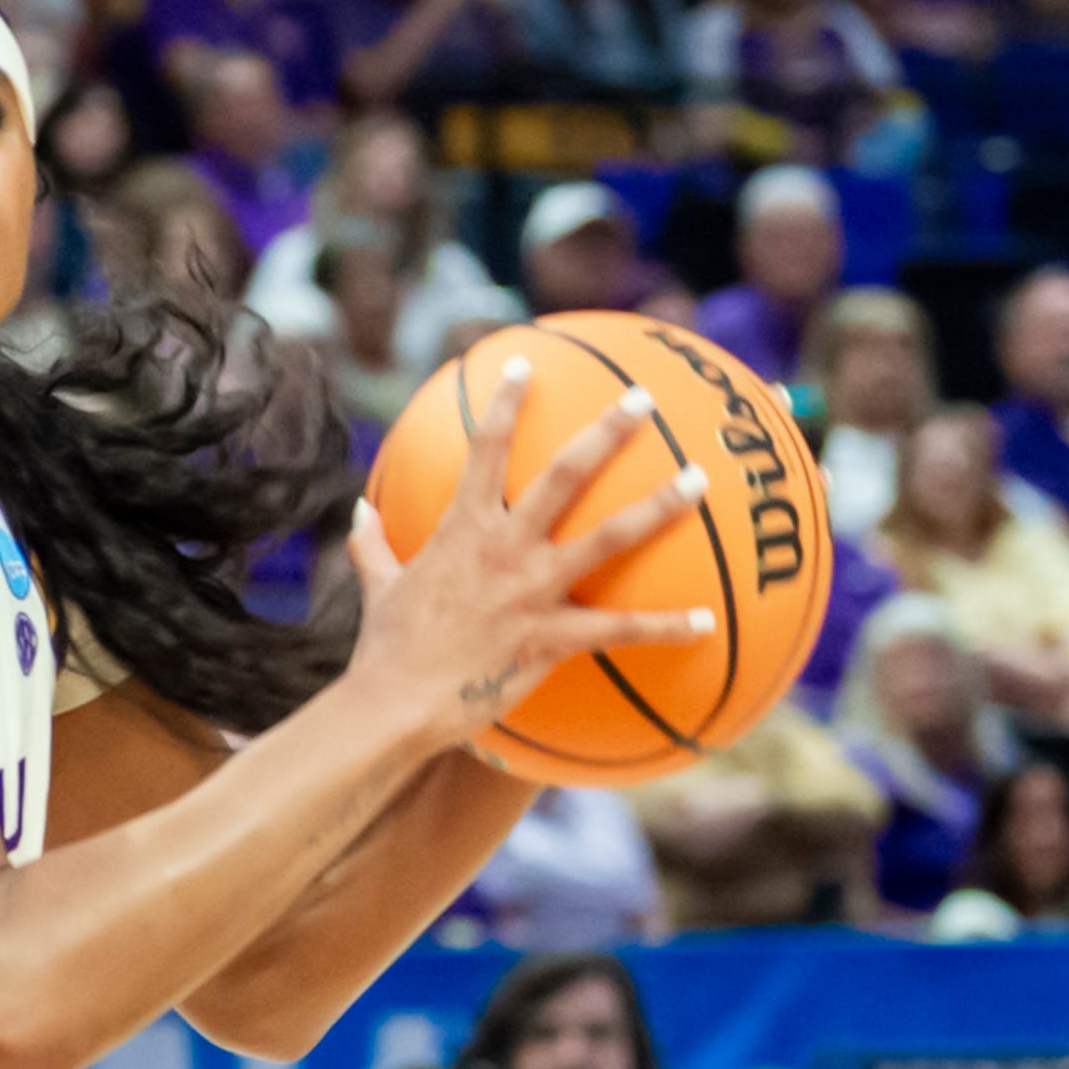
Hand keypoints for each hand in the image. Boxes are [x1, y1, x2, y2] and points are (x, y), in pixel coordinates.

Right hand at [355, 360, 711, 747]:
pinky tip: (709, 621)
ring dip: (659, 506)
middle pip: (565, 475)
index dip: (505, 402)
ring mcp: (532, 591)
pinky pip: (619, 629)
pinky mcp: (551, 638)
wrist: (396, 703)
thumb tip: (359, 508)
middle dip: (607, 432)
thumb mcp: (378, 585)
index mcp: (462, 530)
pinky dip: (667, 626)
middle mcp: (504, 549)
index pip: (484, 449)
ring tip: (699, 480)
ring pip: (609, 538)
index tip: (525, 364)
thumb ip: (373, 542)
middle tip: (644, 401)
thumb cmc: (386, 648)